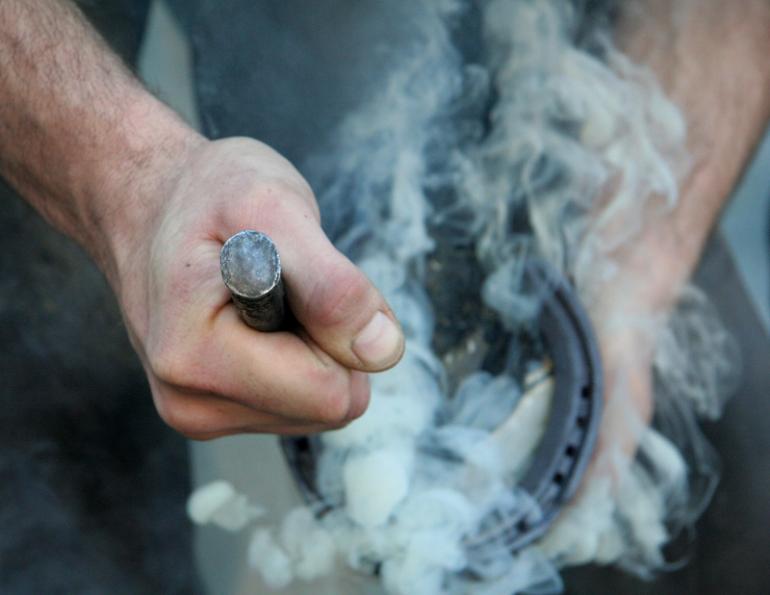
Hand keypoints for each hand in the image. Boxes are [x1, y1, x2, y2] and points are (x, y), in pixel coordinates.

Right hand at [110, 137, 403, 438]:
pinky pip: (296, 401)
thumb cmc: (206, 194)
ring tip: (265, 294)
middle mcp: (190, 403)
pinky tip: (257, 315)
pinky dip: (295, 355)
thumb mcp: (273, 208)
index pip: (329, 393)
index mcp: (197, 360)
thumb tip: (383, 351)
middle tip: (285, 283)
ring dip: (311, 346)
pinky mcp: (213, 409)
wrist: (147, 201)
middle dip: (328, 341)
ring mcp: (198, 412)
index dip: (340, 332)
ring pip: (315, 406)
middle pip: (327, 405)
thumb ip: (331, 284)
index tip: (303, 279)